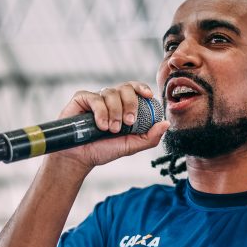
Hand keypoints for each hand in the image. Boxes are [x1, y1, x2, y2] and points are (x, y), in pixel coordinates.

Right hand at [50, 81, 168, 170]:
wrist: (80, 158)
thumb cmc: (103, 150)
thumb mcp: (130, 146)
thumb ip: (150, 137)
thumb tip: (166, 123)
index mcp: (123, 106)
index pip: (135, 89)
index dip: (142, 88)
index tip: (149, 96)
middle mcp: (110, 99)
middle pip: (125, 88)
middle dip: (130, 104)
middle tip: (128, 122)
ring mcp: (95, 98)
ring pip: (111, 93)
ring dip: (115, 112)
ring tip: (111, 130)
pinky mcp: (81, 99)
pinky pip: (95, 98)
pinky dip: (101, 111)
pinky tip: (100, 125)